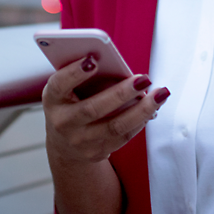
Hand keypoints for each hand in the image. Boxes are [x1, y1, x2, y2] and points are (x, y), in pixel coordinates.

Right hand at [43, 54, 169, 165]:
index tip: (93, 60)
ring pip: (115, 127)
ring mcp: (79, 141)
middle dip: (121, 93)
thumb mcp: (68, 89)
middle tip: (143, 79)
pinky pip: (123, 137)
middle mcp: (62, 122)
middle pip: (93, 108)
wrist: (65, 144)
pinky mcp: (96, 153)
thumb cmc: (71, 103)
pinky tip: (152, 108)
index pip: (59, 84)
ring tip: (160, 94)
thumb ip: (84, 75)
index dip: (74, 73)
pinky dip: (140, 121)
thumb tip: (117, 65)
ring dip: (141, 110)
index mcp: (52, 99)